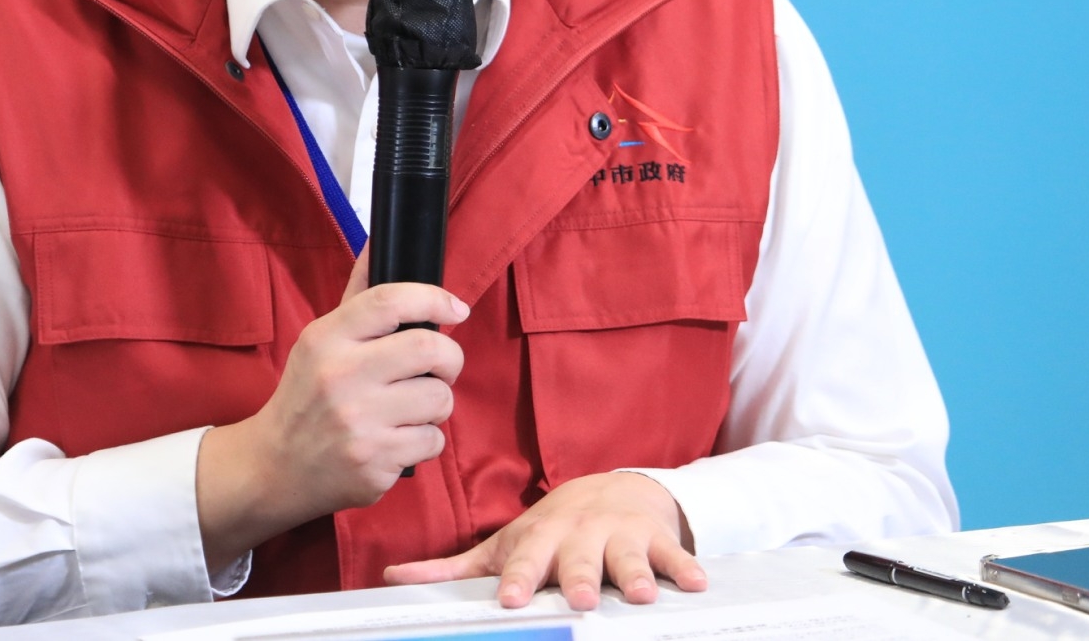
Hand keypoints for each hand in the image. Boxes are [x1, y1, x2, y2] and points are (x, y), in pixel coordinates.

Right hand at [197, 247, 468, 573]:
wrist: (273, 466)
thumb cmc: (306, 395)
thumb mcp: (320, 341)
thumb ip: (357, 296)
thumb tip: (378, 242)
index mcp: (326, 339)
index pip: (390, 301)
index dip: (433, 297)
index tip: (457, 308)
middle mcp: (340, 378)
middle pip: (429, 348)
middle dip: (450, 357)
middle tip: (442, 365)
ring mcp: (358, 423)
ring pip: (439, 399)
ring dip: (438, 402)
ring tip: (412, 407)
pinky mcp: (374, 464)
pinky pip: (433, 440)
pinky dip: (426, 439)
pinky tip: (399, 438)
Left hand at [385, 472, 706, 608]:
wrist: (612, 490)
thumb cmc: (551, 530)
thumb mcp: (504, 544)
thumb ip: (451, 567)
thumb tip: (391, 578)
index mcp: (540, 539)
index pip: (526, 560)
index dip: (519, 578)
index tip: (510, 598)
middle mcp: (579, 536)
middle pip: (578, 560)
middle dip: (578, 576)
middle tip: (578, 595)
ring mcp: (620, 538)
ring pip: (627, 559)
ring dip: (634, 575)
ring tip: (639, 594)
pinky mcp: (656, 541)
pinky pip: (674, 556)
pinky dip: (685, 569)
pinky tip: (697, 584)